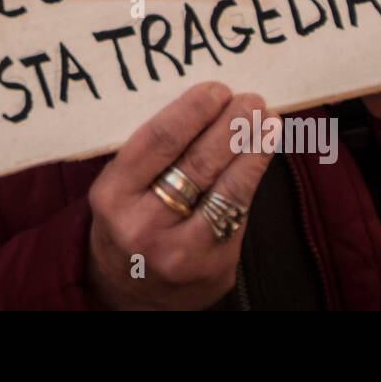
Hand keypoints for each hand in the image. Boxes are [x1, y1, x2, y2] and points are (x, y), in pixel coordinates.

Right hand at [86, 83, 275, 310]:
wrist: (128, 292)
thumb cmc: (126, 220)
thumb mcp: (119, 186)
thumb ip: (151, 153)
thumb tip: (203, 104)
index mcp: (113, 195)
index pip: (159, 142)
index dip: (193, 111)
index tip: (217, 89)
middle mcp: (143, 226)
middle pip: (199, 163)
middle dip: (231, 125)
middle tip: (250, 100)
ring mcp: (181, 253)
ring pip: (228, 192)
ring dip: (253, 150)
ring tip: (267, 122)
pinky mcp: (214, 270)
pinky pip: (239, 217)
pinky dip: (253, 181)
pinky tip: (261, 156)